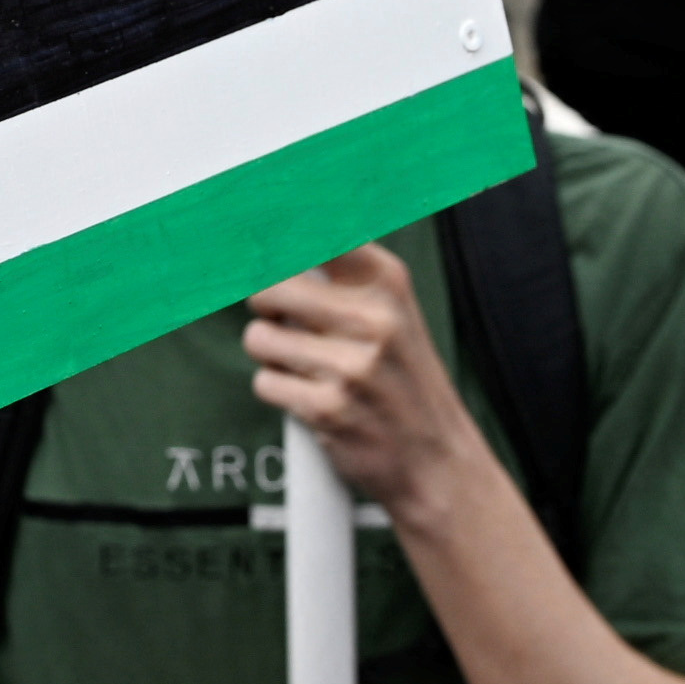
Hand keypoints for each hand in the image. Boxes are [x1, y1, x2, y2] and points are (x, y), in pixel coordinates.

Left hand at [241, 243, 488, 530]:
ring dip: (270, 353)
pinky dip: (278, 390)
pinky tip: (310, 395)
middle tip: (280, 315)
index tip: (246, 224)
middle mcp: (374, 318)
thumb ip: (337, 273)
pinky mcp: (328, 409)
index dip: (271, 230)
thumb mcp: (390, 310)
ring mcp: (351, 366)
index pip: (315, 231)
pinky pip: (265, 382)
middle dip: (264, 303)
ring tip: (304, 364)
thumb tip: (264, 240)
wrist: (437, 459)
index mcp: (387, 281)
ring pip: (259, 337)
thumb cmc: (404, 379)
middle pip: (269, 286)